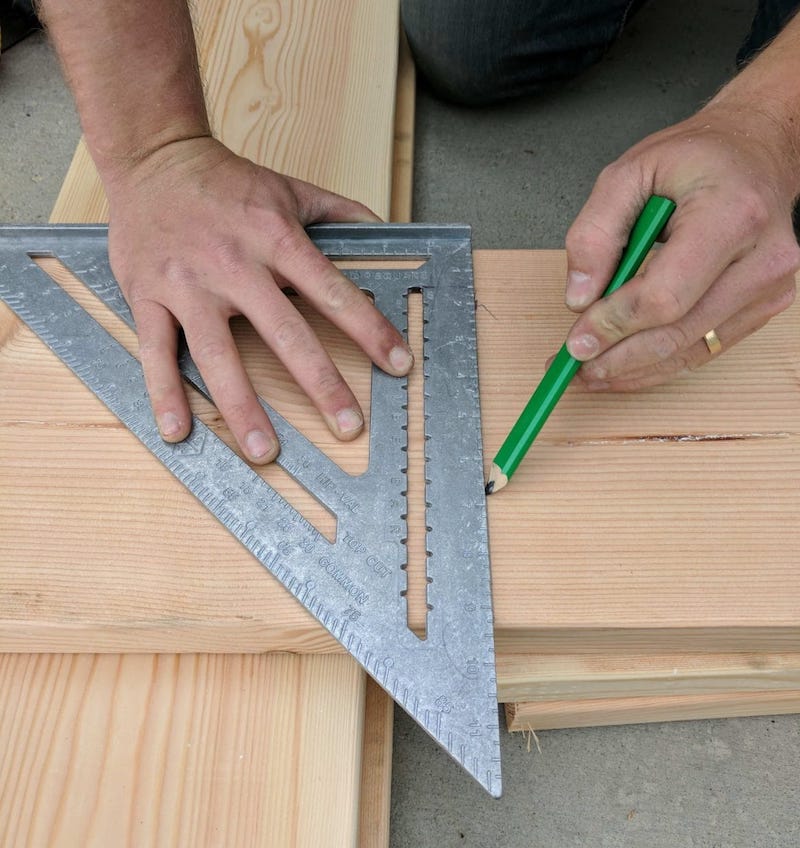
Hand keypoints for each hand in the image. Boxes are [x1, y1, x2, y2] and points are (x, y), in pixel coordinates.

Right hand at [105, 136, 412, 461]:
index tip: (399, 364)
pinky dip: (165, 392)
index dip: (369, 329)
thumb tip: (388, 232)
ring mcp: (188, 283)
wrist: (153, 157)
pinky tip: (178, 430)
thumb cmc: (228, 181)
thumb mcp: (290, 188)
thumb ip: (341, 212)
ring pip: (219, 354)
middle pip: (285, 333)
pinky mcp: (149, 295)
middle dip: (321, 383)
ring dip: (243, 406)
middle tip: (348, 426)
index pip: (332, 291)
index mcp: (276, 237)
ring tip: (266, 451)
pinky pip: (157, 351)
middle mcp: (235, 264)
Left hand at [562, 101, 799, 390]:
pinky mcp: (763, 306)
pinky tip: (624, 366)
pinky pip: (703, 349)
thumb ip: (594, 232)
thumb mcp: (629, 173)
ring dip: (632, 370)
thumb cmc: (697, 158)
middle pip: (676, 333)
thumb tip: (579, 298)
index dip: (614, 325)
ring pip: (688, 350)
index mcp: (731, 215)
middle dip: (616, 357)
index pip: (664, 296)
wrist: (756, 152)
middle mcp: (760, 258)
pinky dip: (658, 364)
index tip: (576, 340)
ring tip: (589, 373)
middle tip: (573, 367)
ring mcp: (768, 288)